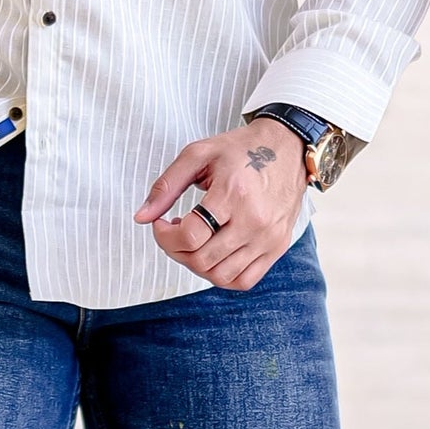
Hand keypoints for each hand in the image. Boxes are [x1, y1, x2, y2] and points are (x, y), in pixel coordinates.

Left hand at [135, 118, 307, 289]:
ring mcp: (268, 237)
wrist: (288, 147)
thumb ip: (166, 186)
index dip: (165, 236)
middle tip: (175, 232)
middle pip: (202, 260)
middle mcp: (255, 220)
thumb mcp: (198, 155)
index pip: (191, 236)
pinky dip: (222, 276)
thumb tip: (141, 217)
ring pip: (221, 276)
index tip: (161, 223)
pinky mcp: (277, 247)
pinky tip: (214, 253)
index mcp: (234, 193)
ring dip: (196, 265)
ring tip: (195, 241)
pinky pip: (244, 281)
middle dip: (176, 251)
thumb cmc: (240, 149)